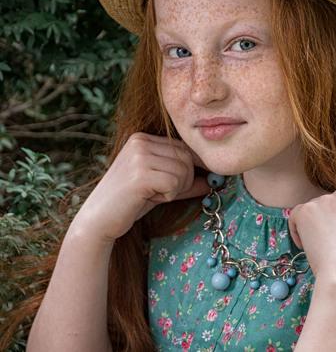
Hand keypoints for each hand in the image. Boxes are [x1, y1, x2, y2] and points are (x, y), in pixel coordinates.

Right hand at [69, 132, 210, 243]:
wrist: (98, 220)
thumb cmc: (130, 201)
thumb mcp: (160, 185)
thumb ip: (185, 180)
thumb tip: (213, 181)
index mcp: (143, 138)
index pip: (183, 147)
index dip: (192, 167)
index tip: (188, 183)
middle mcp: (140, 141)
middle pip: (187, 158)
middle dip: (185, 180)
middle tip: (166, 193)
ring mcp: (139, 156)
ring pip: (183, 171)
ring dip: (176, 189)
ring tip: (154, 194)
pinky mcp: (140, 174)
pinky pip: (174, 183)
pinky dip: (169, 195)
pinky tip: (150, 198)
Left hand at [288, 187, 335, 285]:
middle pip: (330, 203)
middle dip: (327, 219)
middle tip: (330, 242)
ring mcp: (324, 200)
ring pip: (313, 210)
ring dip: (313, 226)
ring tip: (321, 249)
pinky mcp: (305, 210)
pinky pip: (295, 216)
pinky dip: (297, 231)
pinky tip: (305, 247)